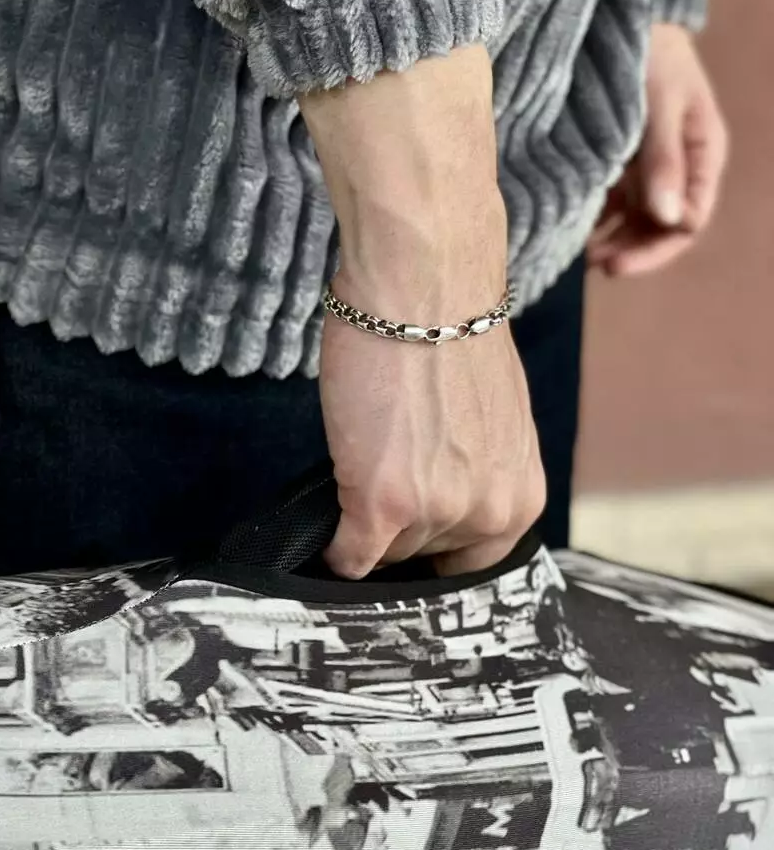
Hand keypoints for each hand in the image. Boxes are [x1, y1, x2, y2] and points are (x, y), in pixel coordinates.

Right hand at [320, 280, 545, 578]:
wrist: (425, 283)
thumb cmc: (452, 332)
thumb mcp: (490, 424)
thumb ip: (476, 475)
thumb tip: (439, 499)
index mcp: (521, 498)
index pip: (474, 566)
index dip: (438, 554)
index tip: (414, 543)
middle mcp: (488, 514)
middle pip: (425, 559)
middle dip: (399, 532)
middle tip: (380, 486)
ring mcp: (436, 512)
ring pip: (386, 555)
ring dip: (364, 529)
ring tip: (357, 477)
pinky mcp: (383, 504)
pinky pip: (350, 556)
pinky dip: (334, 550)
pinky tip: (328, 533)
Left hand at [588, 24, 728, 276]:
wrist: (622, 21)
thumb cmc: (650, 56)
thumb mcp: (659, 105)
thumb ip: (663, 160)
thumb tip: (669, 218)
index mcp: (702, 157)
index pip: (688, 222)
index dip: (656, 249)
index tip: (618, 264)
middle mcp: (679, 171)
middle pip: (661, 229)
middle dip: (631, 252)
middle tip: (596, 266)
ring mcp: (651, 170)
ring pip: (637, 223)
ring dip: (613, 243)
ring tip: (581, 257)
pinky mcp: (623, 166)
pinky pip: (614, 206)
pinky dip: (597, 223)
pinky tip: (573, 235)